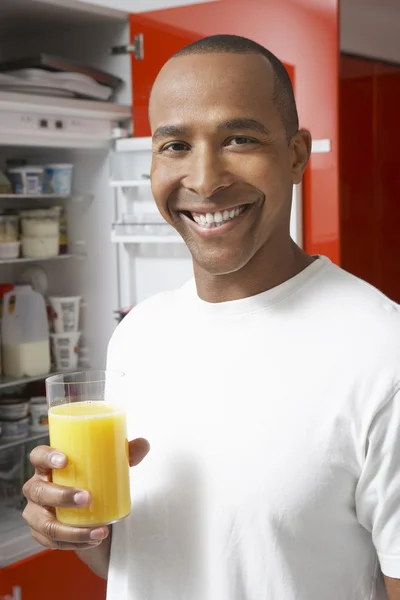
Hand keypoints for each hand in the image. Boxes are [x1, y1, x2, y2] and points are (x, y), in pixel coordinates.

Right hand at [22, 438, 149, 550]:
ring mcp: (36, 513)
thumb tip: (143, 444)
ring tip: (99, 530)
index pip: (38, 456)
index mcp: (48, 466)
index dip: (46, 457)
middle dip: (62, 496)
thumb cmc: (92, 482)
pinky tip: (94, 539)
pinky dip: (75, 542)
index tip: (65, 460)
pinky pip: (53, 542)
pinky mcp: (42, 534)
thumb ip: (124, 454)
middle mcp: (37, 488)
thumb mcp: (108, 468)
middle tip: (87, 498)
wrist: (89, 512)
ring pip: (45, 523)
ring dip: (70, 529)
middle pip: (39, 491)